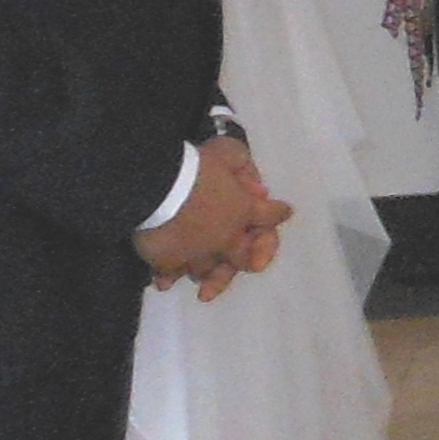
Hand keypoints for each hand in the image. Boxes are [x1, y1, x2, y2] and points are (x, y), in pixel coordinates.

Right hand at [135, 136, 290, 297]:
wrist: (154, 186)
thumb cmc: (194, 166)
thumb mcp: (228, 152)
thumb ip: (243, 168)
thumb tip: (258, 189)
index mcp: (243, 211)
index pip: (270, 214)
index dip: (278, 212)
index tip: (284, 212)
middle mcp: (225, 239)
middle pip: (244, 258)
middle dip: (253, 259)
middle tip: (256, 264)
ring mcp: (197, 253)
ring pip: (207, 270)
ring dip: (208, 274)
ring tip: (205, 287)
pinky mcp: (168, 261)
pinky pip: (170, 273)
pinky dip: (167, 277)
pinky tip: (163, 282)